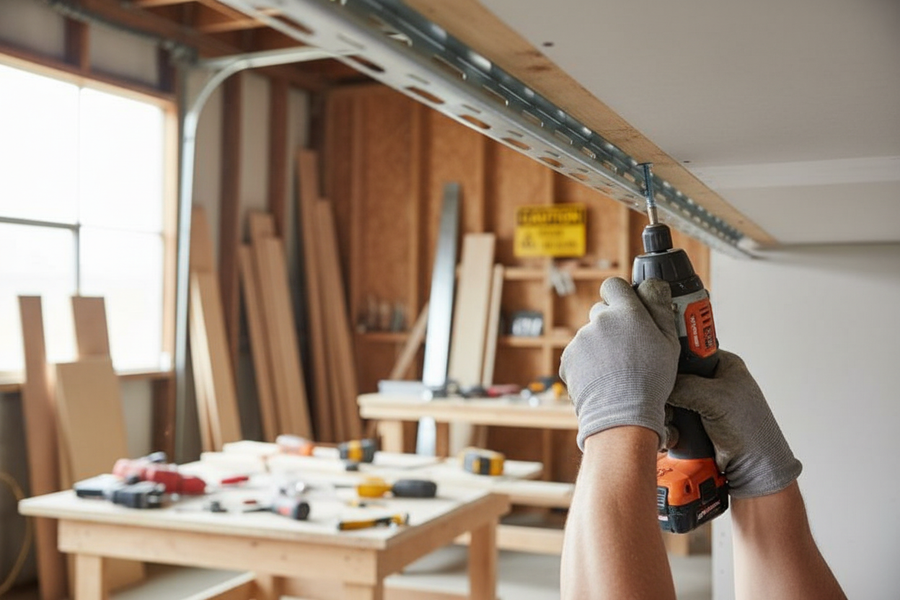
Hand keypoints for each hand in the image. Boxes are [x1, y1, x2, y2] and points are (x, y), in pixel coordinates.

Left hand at [560, 277, 679, 449]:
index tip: (628, 310)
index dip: (621, 296)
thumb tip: (653, 284)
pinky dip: (586, 363)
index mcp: (626, 312)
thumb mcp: (669, 343)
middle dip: (612, 324)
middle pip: (602, 312)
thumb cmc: (650, 380)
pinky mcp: (568, 358)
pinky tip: (602, 379)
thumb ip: (660, 308)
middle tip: (627, 348)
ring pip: (590, 335)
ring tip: (616, 370)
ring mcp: (581, 339)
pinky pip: (578, 354)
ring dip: (600, 346)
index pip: (614, 285)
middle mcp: (599, 320)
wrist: (621, 414)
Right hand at [666, 350, 801, 497]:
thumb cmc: (750, 430)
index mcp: (722, 365)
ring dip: (666, 414)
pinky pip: (670, 418)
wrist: (752, 469)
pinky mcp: (691, 422)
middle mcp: (711, 382)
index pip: (689, 353)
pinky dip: (668, 427)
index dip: (673, 361)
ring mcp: (700, 403)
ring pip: (669, 400)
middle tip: (669, 405)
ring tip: (673, 424)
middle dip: (667, 395)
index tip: (660, 372)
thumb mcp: (716, 398)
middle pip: (674, 378)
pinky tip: (674, 436)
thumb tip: (659, 383)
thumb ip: (685, 385)